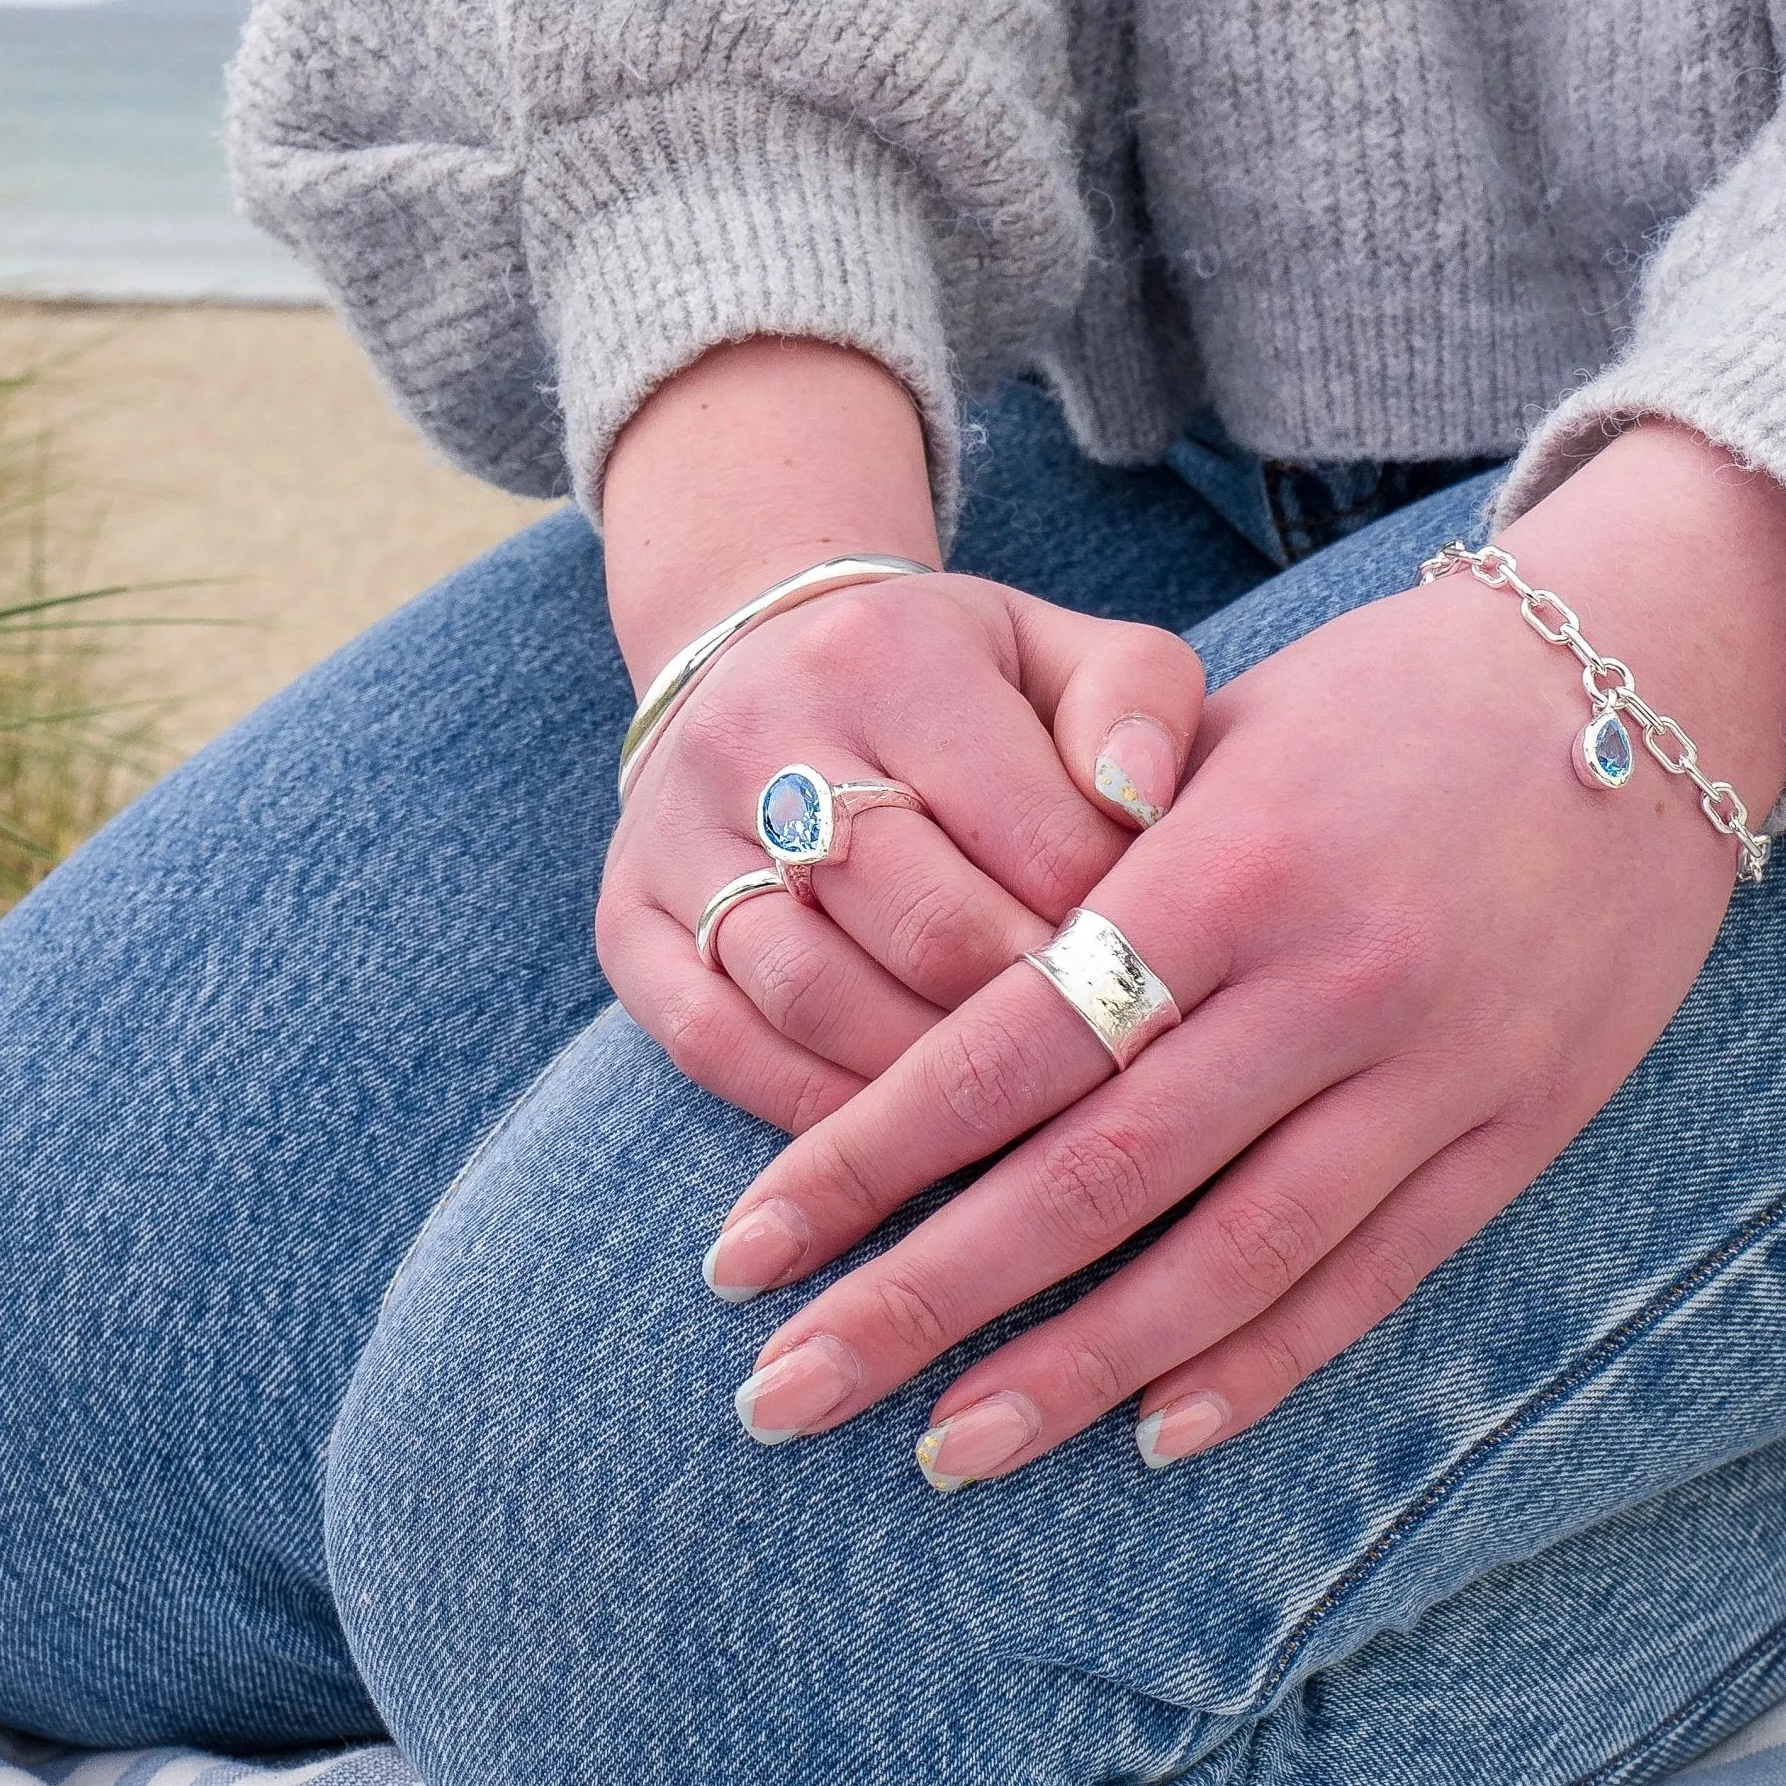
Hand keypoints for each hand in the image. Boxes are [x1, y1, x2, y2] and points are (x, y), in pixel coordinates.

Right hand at [595, 337, 1203, 1138]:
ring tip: (1007, 1115)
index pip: (1030, 832)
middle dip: (1025, 1014)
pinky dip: (807, 1107)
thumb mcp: (1060, 651)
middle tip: (1094, 1068)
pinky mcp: (625, 919)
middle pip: (921, 923)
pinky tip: (888, 1135)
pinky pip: (713, 1042)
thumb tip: (1146, 802)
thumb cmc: (956, 682)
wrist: (759, 659)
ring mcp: (678, 832)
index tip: (1159, 986)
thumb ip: (1137, 704)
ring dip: (923, 1081)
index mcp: (889, 654)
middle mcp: (762, 732)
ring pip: (811, 993)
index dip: (1110, 932)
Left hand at [705, 425, 1785, 1477]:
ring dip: (1072, 1372)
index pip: (1009, 1047)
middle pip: (1090, 1181)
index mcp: (1227, 867)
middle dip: (920, 1299)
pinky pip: (1373, 1275)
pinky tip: (1153, 1432)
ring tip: (941, 1448)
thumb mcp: (1226, 729)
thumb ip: (1094, 856)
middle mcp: (1326, 985)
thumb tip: (955, 989)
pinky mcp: (1517, 1127)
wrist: (1634, 689)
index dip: (865, 1158)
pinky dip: (1259, 1365)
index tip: (744, 1248)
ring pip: (1226, 1261)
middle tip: (780, 1392)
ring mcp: (1434, 1071)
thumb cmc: (1391, 695)